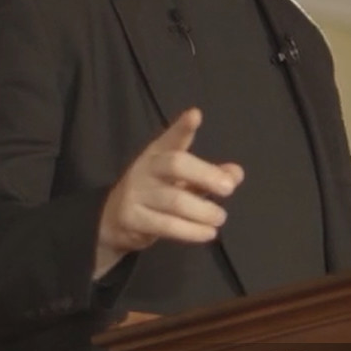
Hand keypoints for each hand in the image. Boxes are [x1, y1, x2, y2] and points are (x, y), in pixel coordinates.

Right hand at [94, 108, 243, 278]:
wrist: (113, 221)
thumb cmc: (154, 195)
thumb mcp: (181, 182)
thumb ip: (208, 176)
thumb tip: (236, 173)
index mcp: (158, 154)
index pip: (171, 138)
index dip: (182, 127)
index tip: (195, 116)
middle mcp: (145, 169)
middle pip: (175, 165)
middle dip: (205, 175)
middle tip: (229, 188)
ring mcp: (135, 194)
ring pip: (174, 201)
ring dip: (203, 211)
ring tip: (220, 218)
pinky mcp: (132, 219)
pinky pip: (166, 225)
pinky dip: (191, 231)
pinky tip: (208, 233)